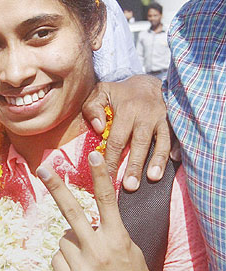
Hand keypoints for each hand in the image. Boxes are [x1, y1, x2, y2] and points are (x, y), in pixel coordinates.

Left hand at [38, 151, 167, 270]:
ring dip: (72, 244)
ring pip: (63, 239)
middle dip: (57, 188)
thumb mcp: (129, 250)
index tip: (93, 156)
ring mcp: (81, 266)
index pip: (107, 201)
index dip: (100, 177)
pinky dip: (65, 261)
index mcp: (117, 239)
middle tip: (44, 168)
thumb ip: (107, 233)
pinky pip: (57, 258)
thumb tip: (81, 222)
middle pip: (72, 211)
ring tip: (89, 262)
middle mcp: (98, 249)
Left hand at [82, 74, 170, 190]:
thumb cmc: (120, 93)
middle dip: (135, 166)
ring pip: (161, 142)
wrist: (148, 83)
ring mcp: (163, 118)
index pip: (117, 140)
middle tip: (130, 186)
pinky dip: (177, 149)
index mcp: (127, 110)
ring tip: (153, 178)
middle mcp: (146, 115)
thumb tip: (98, 128)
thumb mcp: (101, 93)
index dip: (111, 159)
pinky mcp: (175, 121)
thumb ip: (93, 108)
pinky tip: (174, 163)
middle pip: (140, 144)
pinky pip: (177, 137)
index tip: (107, 176)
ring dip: (157, 161)